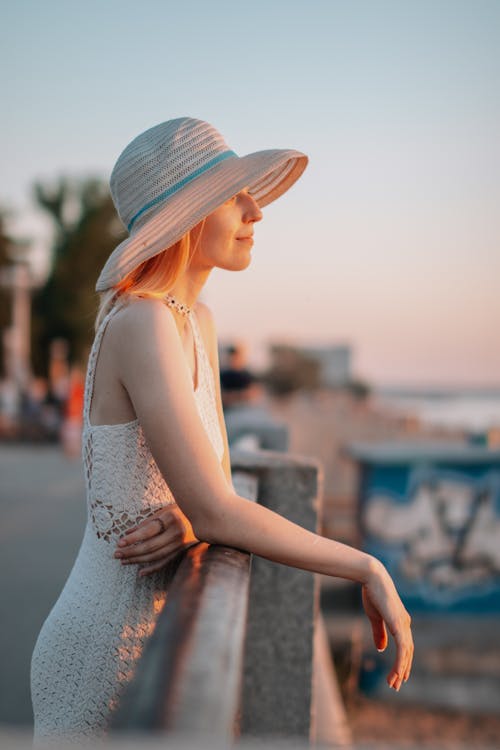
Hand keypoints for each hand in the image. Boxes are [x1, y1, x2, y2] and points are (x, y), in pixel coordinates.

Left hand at [113, 503, 199, 576]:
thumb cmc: (182, 508)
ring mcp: (181, 543)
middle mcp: (177, 532)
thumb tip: (128, 532)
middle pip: (150, 546)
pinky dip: (152, 568)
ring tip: (123, 561)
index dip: (133, 538)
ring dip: (138, 560)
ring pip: (156, 556)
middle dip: (131, 551)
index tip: (120, 542)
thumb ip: (148, 521)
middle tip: (117, 554)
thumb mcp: (166, 510)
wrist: (206, 514)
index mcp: (171, 517)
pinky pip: (166, 562)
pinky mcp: (183, 551)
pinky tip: (141, 572)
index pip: (148, 531)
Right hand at [361, 558, 413, 691]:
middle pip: (408, 652)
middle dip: (402, 669)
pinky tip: (397, 672)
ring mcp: (404, 624)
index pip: (405, 647)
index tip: (397, 676)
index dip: (402, 661)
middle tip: (395, 685)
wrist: (372, 578)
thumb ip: (379, 633)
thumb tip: (381, 649)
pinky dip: (400, 662)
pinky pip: (402, 649)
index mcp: (401, 622)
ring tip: (394, 683)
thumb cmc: (372, 594)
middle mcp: (405, 624)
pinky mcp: (398, 624)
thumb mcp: (375, 617)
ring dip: (400, 669)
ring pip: (406, 653)